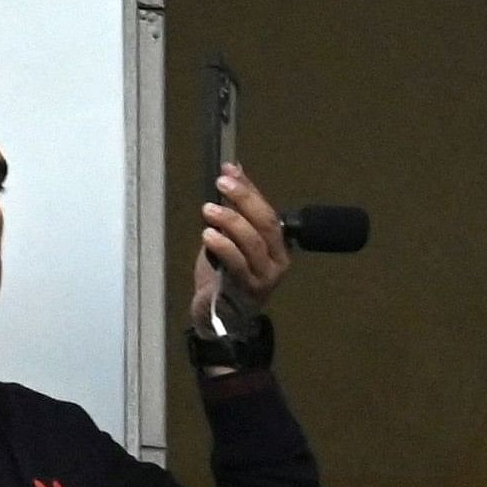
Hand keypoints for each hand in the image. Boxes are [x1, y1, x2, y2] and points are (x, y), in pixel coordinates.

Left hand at [189, 165, 289, 334]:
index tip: (229, 171)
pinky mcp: (248, 290)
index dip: (249, 189)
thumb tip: (234, 169)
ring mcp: (264, 277)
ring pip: (253, 242)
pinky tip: (209, 235)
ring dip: (230, 221)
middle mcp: (277, 260)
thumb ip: (235, 207)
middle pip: (264, 223)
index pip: (266, 211)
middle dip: (243, 200)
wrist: (220, 317)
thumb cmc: (225, 276)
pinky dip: (223, 246)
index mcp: (277, 245)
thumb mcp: (229, 237)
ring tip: (209, 210)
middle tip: (221, 184)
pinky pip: (238, 264)